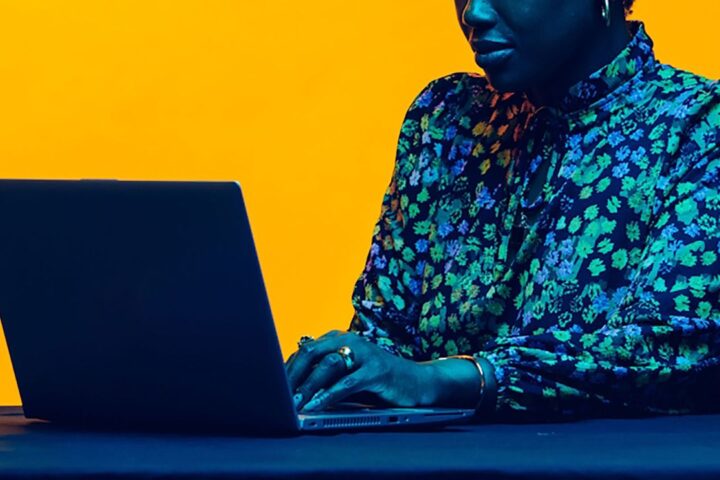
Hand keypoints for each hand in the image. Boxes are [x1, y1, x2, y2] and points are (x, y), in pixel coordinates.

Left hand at [284, 330, 435, 411]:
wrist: (415, 382)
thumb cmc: (376, 379)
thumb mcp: (347, 373)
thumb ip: (325, 375)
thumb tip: (292, 388)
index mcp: (339, 338)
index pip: (305, 350)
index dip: (288, 369)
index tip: (274, 387)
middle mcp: (350, 340)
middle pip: (312, 353)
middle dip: (293, 375)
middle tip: (280, 395)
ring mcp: (365, 354)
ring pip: (328, 367)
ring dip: (308, 386)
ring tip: (295, 403)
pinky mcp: (377, 370)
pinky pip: (348, 383)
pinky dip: (330, 395)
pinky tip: (318, 405)